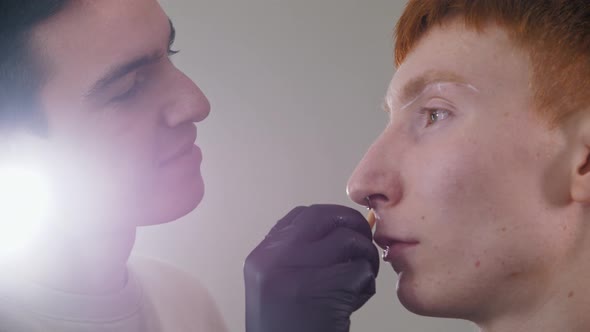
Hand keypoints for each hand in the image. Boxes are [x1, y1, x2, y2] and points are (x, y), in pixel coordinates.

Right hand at [244, 204, 378, 331]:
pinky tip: (357, 299)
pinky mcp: (320, 293)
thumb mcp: (277, 285)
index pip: (301, 215)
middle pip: (325, 216)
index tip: (344, 229)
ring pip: (348, 241)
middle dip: (353, 225)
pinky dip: (366, 283)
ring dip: (366, 257)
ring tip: (364, 275)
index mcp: (262, 256)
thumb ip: (298, 256)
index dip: (330, 217)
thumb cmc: (288, 328)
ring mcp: (295, 274)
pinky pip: (358, 271)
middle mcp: (273, 259)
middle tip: (365, 242)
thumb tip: (340, 229)